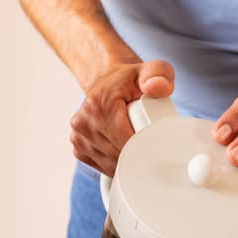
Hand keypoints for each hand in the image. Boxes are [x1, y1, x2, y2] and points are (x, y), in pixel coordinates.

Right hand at [69, 60, 174, 175]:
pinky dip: (116, 164)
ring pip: (111, 166)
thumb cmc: (129, 80)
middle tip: (150, 141)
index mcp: (99, 105)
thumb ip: (159, 74)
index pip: (126, 141)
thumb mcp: (149, 70)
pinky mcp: (78, 148)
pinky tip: (122, 148)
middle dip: (138, 154)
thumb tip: (158, 88)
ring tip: (135, 142)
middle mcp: (83, 122)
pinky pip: (103, 167)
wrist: (106, 82)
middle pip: (119, 156)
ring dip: (128, 161)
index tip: (159, 146)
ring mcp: (78, 137)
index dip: (145, 148)